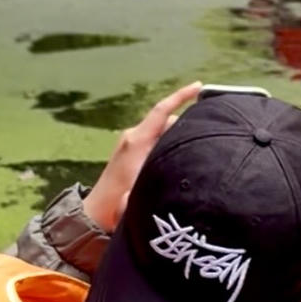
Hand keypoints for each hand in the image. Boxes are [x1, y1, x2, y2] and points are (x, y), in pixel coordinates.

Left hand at [83, 82, 202, 232]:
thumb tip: (185, 152)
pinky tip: (176, 163)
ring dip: (175, 139)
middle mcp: (133, 137)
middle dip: (184, 126)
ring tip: (192, 155)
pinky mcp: (130, 153)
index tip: (199, 86)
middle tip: (206, 137)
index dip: (181, 96)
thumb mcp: (144, 185)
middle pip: (166, 121)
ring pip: (161, 132)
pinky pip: (154, 141)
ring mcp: (130, 144)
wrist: (94, 215)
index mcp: (137, 141)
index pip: (162, 111)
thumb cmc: (116, 204)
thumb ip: (163, 166)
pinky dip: (166, 146)